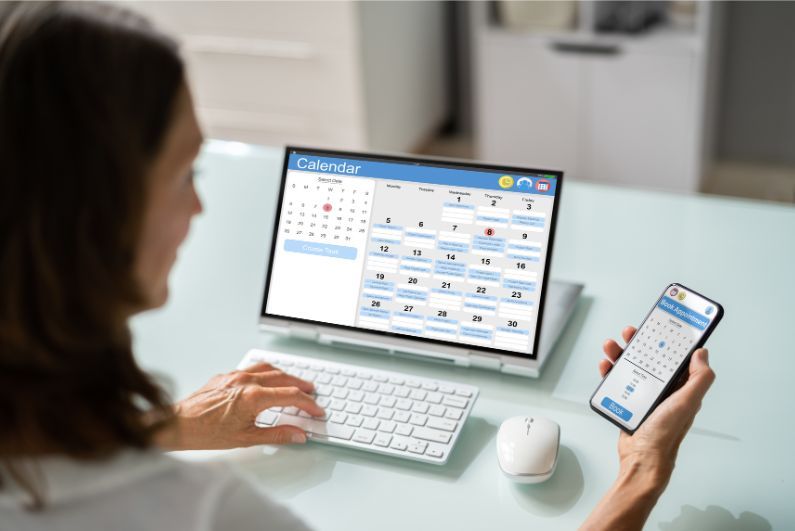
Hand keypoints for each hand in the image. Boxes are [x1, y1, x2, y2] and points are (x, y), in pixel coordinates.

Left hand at [156, 362, 323, 450]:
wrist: (178, 425)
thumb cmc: (206, 433)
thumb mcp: (246, 439)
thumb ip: (277, 435)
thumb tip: (298, 435)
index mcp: (253, 397)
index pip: (291, 396)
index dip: (308, 404)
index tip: (316, 410)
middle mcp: (246, 382)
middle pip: (284, 378)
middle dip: (301, 385)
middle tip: (312, 392)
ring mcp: (235, 375)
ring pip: (268, 368)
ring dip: (285, 375)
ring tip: (294, 383)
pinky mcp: (225, 375)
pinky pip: (252, 368)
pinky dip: (266, 373)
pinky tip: (267, 380)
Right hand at [600, 325, 715, 487]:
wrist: (641, 458)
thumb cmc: (665, 434)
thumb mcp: (687, 403)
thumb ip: (699, 379)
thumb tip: (702, 354)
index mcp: (680, 387)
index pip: (675, 357)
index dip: (669, 340)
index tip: (661, 325)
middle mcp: (663, 389)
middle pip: (650, 358)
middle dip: (639, 342)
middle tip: (630, 332)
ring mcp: (644, 395)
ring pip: (631, 367)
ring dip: (620, 354)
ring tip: (611, 347)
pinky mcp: (627, 402)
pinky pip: (618, 381)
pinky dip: (610, 372)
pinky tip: (606, 366)